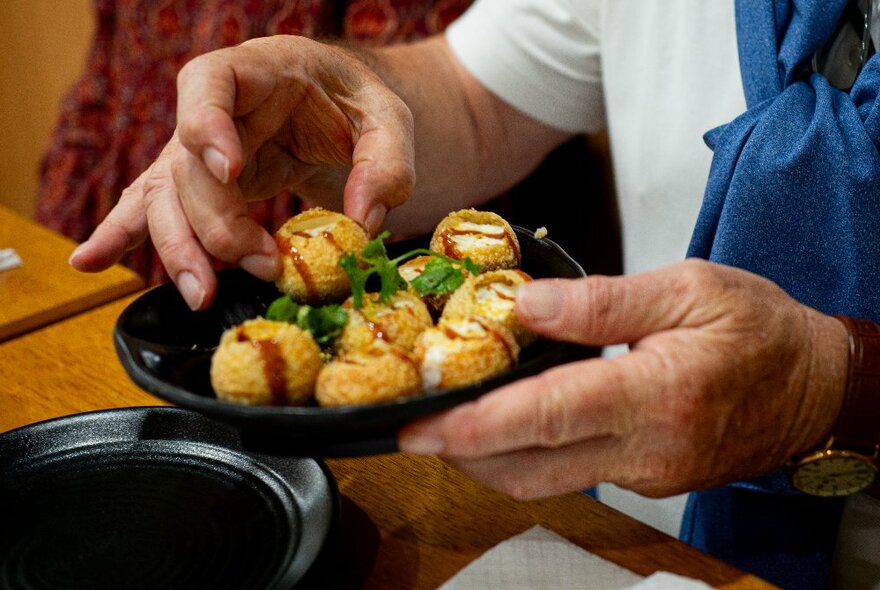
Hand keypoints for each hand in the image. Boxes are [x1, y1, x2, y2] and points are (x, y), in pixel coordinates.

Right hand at [69, 36, 414, 309]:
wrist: (339, 111)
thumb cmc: (358, 106)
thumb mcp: (390, 121)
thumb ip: (386, 164)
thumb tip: (362, 222)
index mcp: (258, 71)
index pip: (209, 84)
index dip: (206, 124)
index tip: (230, 170)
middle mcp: (217, 111)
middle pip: (187, 165)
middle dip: (216, 224)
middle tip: (258, 267)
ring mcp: (201, 151)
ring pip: (165, 197)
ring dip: (178, 249)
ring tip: (200, 295)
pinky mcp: (202, 186)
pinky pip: (154, 208)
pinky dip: (123, 235)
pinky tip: (89, 263)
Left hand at [398, 259, 848, 498]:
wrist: (814, 387)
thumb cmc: (760, 331)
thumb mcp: (689, 289)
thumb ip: (601, 301)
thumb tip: (525, 304)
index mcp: (656, 394)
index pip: (549, 416)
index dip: (478, 425)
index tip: (424, 428)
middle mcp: (645, 448)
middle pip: (531, 468)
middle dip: (462, 455)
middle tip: (413, 431)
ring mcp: (644, 472)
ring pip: (545, 480)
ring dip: (488, 460)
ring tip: (446, 425)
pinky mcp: (644, 477)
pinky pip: (572, 473)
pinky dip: (528, 453)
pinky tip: (506, 423)